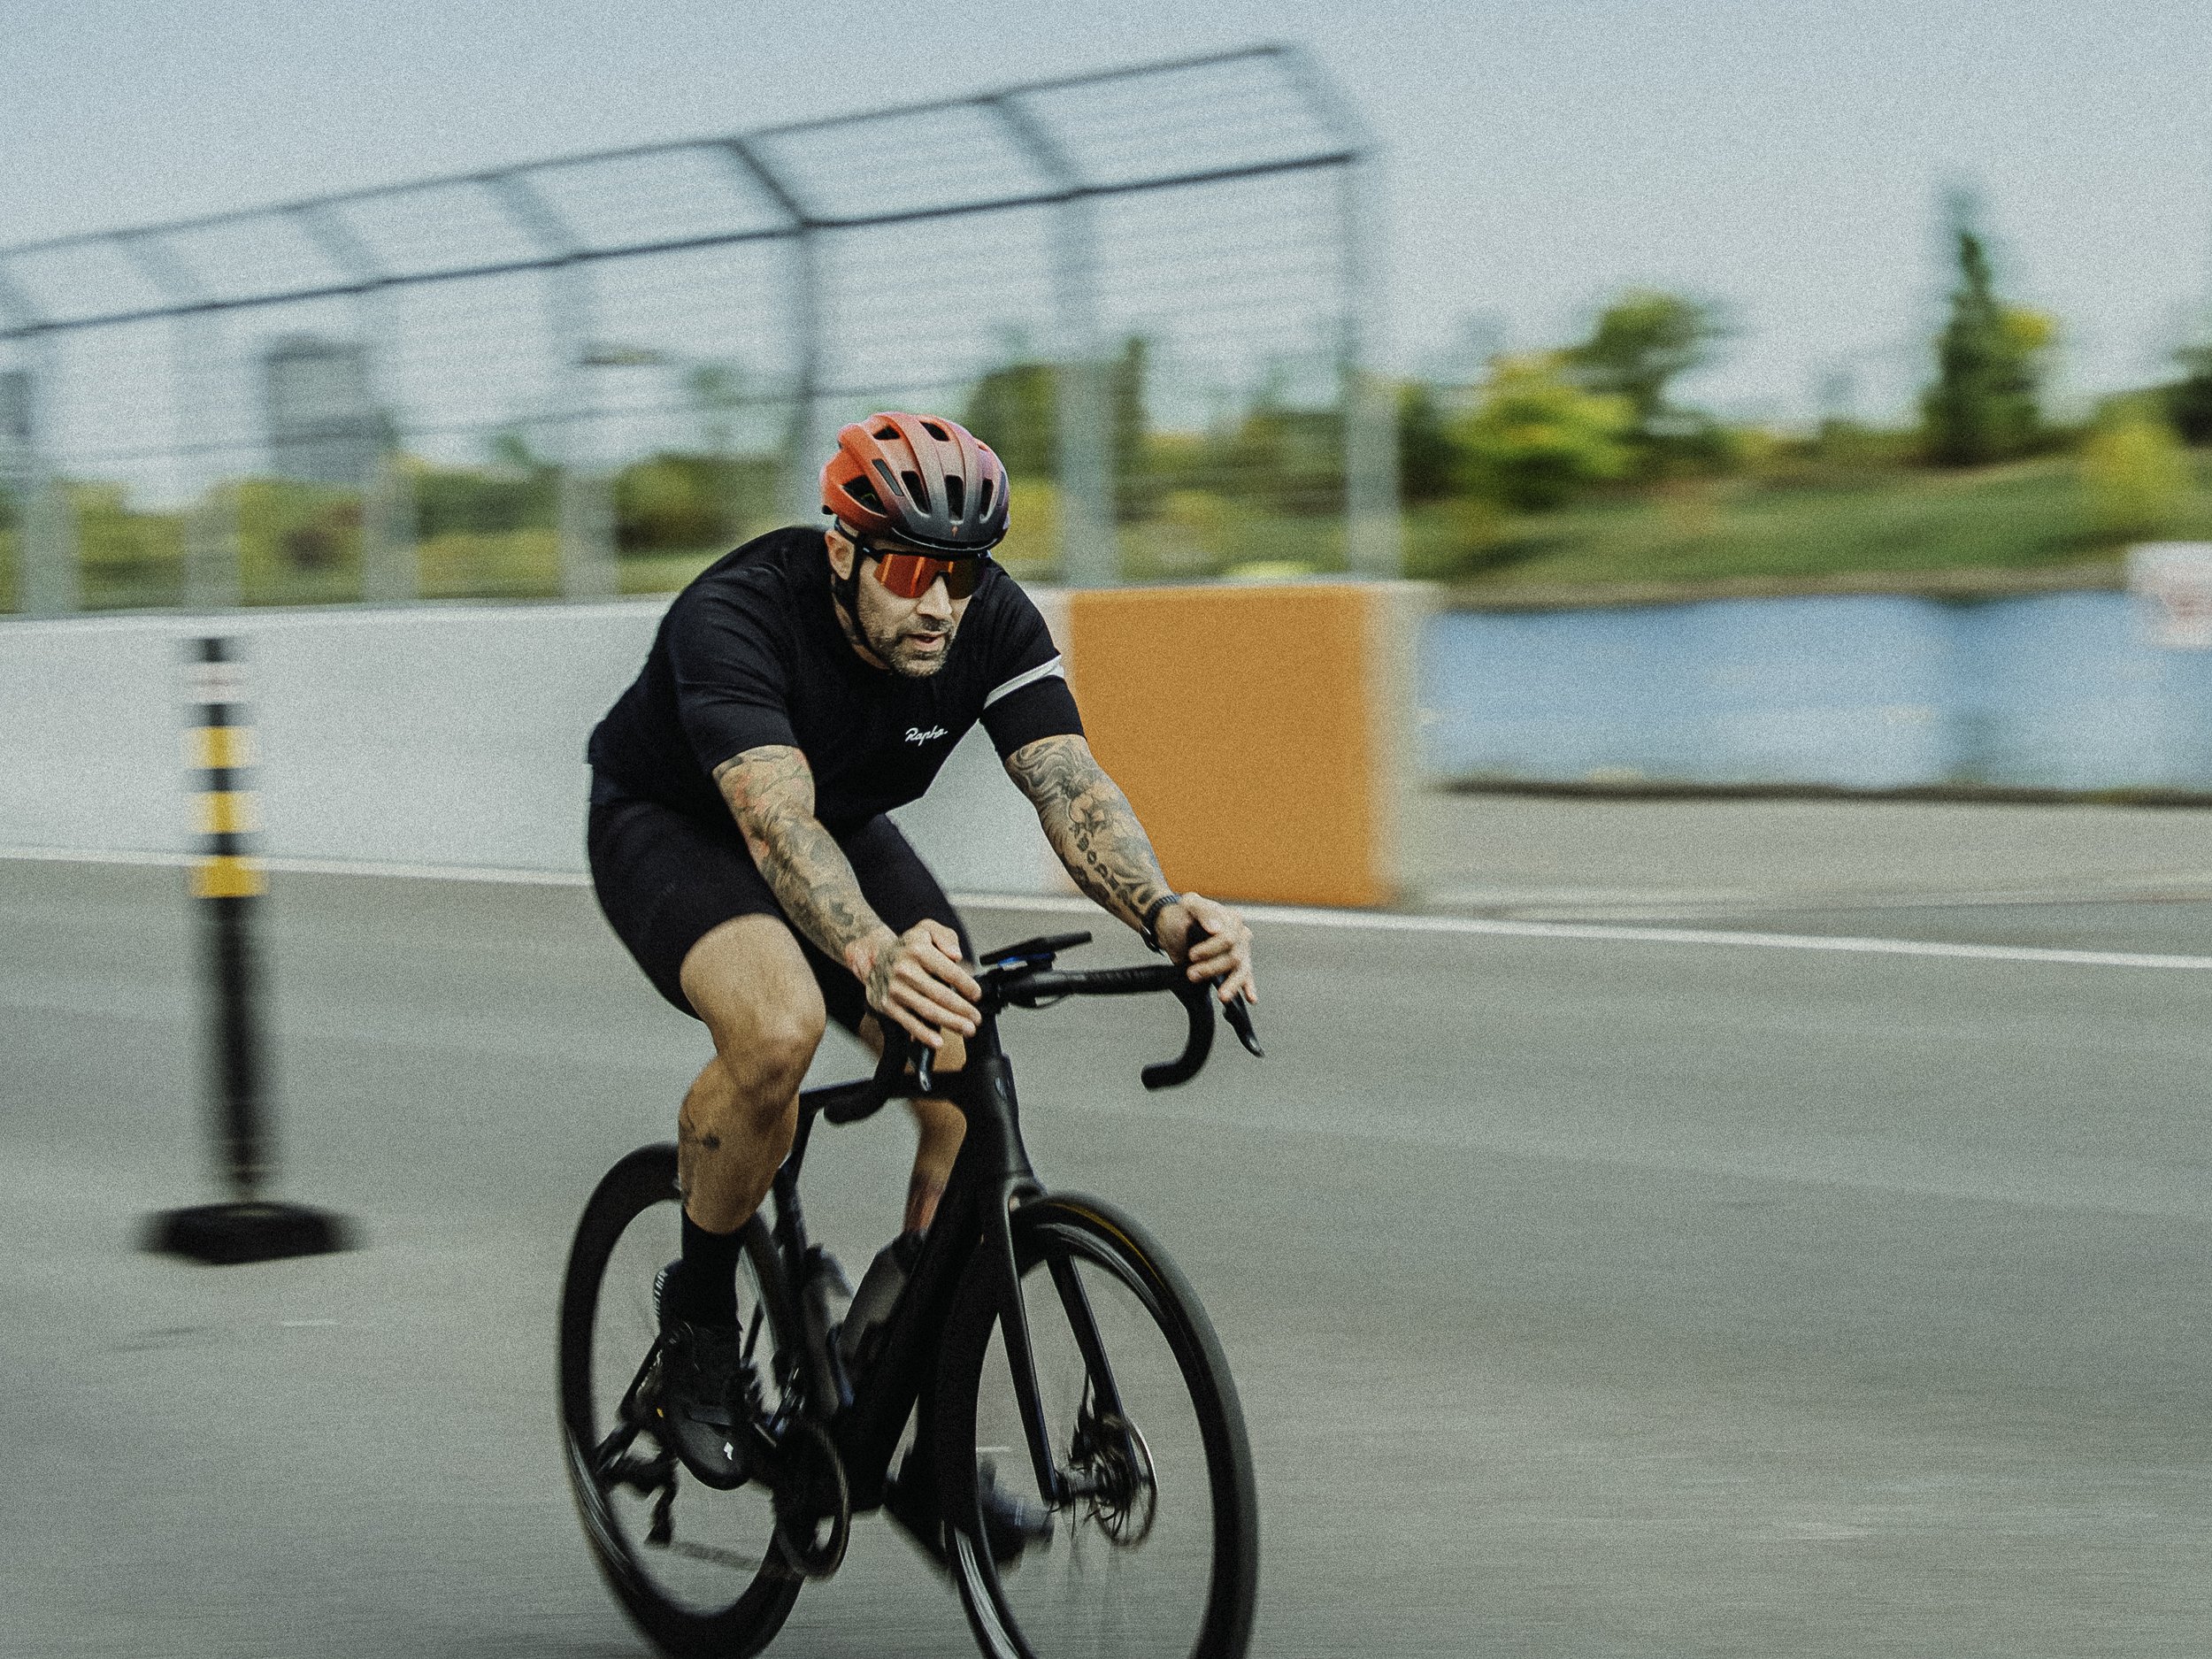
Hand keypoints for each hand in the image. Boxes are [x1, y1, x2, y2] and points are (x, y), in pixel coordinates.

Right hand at [860, 920, 980, 1049]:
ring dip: (950, 1022)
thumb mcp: (927, 929)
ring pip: (927, 1010)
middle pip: (939, 994)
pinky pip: (908, 1023)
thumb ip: (946, 937)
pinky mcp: (888, 1005)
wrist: (874, 958)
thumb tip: (956, 955)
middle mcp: (905, 970)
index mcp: (918, 950)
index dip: (965, 985)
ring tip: (967, 1029)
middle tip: (976, 1018)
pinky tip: (938, 1041)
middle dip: (962, 1009)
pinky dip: (924, 1034)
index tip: (976, 994)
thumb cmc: (907, 947)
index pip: (948, 970)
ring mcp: (896, 990)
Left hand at [1158, 892, 1255, 1006]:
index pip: (1228, 938)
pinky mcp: (1236, 965)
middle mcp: (1240, 935)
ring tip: (1222, 995)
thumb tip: (1216, 928)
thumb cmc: (1182, 915)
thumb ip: (1203, 911)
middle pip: (1234, 957)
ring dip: (1231, 984)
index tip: (1192, 955)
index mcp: (1231, 919)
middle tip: (1192, 974)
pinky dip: (1249, 987)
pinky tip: (1250, 997)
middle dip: (1212, 968)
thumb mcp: (1188, 904)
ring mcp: (1240, 951)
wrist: (1174, 928)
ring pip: (1242, 970)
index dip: (1210, 949)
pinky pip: (1246, 977)